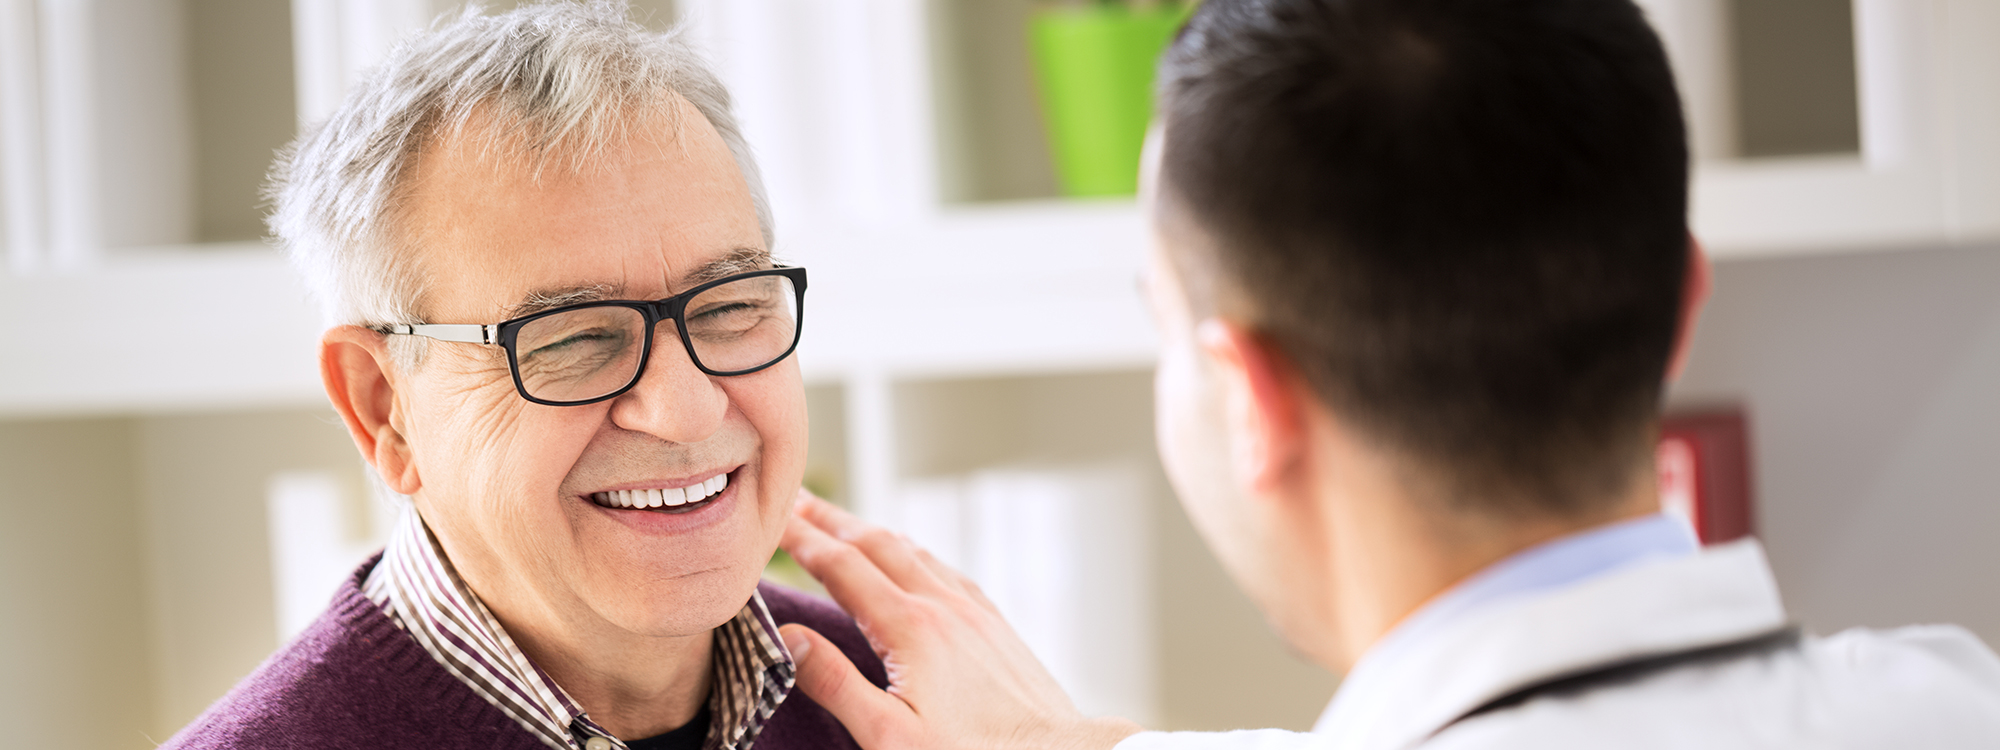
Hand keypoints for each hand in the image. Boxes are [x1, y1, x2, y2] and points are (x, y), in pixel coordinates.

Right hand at [778, 491, 1143, 749]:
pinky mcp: (994, 623)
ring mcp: (973, 610)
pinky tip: (911, 560)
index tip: (772, 519)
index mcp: (911, 627)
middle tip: (795, 502)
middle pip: (876, 544)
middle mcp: (943, 604)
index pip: (842, 566)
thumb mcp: (891, 735)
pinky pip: (945, 570)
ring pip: (914, 551)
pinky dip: (913, 552)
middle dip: (831, 519)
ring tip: (841, 523)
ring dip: (871, 531)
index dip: (802, 539)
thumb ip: (836, 683)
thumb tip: (788, 637)